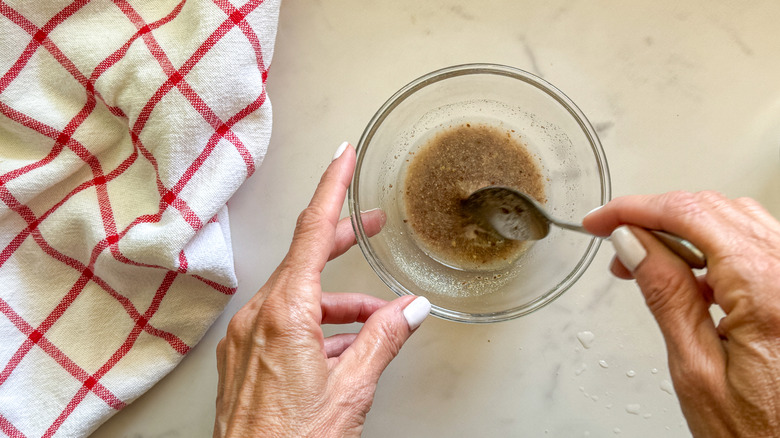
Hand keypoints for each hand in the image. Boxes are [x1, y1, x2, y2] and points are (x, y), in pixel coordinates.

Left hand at [213, 143, 430, 437]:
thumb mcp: (352, 389)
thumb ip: (383, 340)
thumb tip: (412, 308)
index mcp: (285, 313)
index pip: (313, 231)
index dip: (332, 188)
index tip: (342, 156)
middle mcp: (258, 317)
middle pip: (306, 261)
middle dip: (344, 243)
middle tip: (372, 226)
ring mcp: (246, 338)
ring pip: (300, 299)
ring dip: (340, 305)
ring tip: (379, 321)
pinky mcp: (244, 358)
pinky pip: (285, 325)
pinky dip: (318, 329)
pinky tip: (346, 349)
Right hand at [584, 191, 779, 436]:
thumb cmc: (761, 431)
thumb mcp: (695, 369)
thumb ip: (666, 295)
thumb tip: (633, 241)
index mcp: (766, 289)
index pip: (689, 215)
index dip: (633, 209)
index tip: (599, 220)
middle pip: (712, 208)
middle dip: (654, 218)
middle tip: (613, 242)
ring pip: (734, 219)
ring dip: (683, 228)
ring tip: (644, 259)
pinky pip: (755, 243)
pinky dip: (714, 244)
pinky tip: (690, 274)